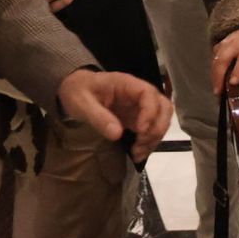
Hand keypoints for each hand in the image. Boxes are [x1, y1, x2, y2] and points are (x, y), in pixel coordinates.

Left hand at [57, 68, 171, 162]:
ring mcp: (139, 107)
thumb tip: (117, 134)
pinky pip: (152, 129)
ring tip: (137, 153)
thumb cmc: (78, 92)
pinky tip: (137, 154)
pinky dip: (149, 143)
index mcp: (126, 84)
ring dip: (155, 138)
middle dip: (157, 127)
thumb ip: (98, 116)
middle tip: (140, 143)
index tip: (140, 130)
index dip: (150, 112)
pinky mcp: (137, 119)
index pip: (148, 93)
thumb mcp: (82, 103)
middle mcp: (137, 94)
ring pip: (161, 119)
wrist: (75, 91)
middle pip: (163, 106)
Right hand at [212, 28, 238, 96]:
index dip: (238, 71)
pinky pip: (213, 58)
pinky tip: (215, 81)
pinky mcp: (218, 45)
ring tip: (216, 90)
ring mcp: (225, 43)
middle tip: (218, 92)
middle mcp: (236, 43)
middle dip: (219, 76)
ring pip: (216, 59)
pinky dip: (213, 71)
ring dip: (214, 76)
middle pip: (223, 59)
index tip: (233, 83)